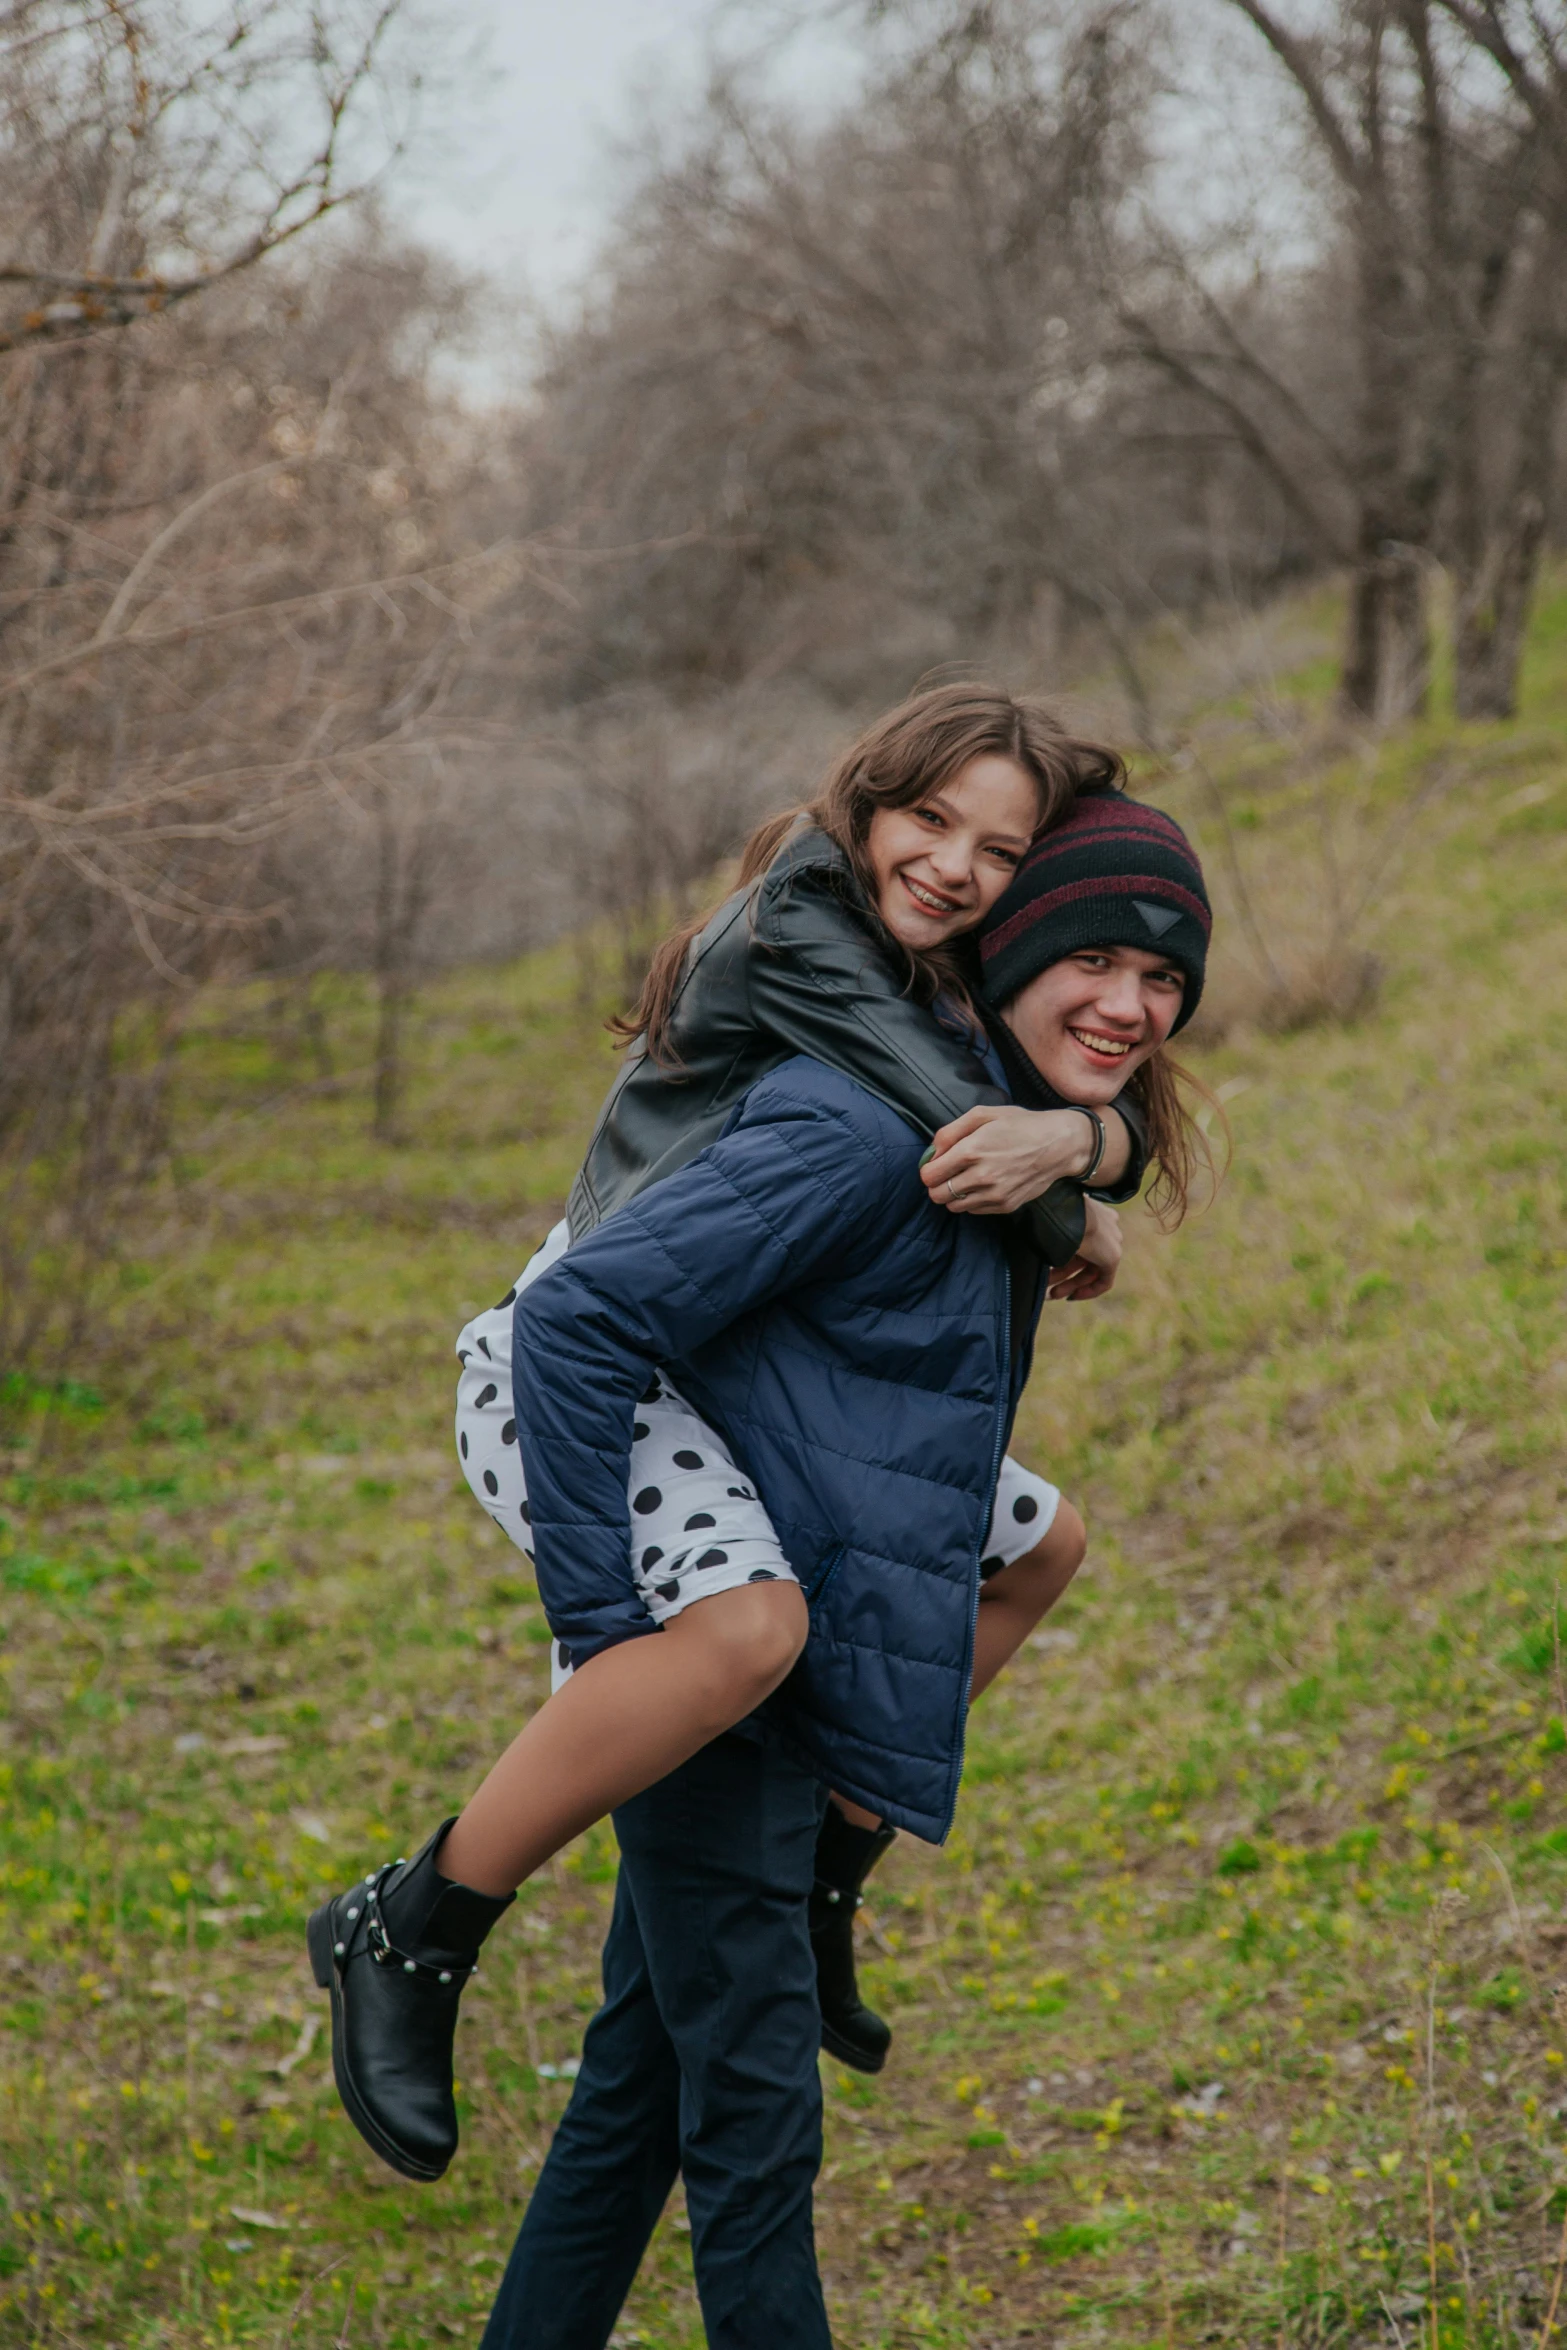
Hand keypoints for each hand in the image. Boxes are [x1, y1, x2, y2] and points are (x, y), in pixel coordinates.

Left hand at [921, 1104, 1097, 1216]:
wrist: (1058, 1145)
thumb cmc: (1020, 1125)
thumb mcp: (984, 1114)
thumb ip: (950, 1132)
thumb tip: (932, 1153)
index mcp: (971, 1151)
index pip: (929, 1175)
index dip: (928, 1169)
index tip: (936, 1164)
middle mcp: (981, 1176)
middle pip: (937, 1195)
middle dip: (937, 1185)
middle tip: (947, 1174)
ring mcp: (994, 1194)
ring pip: (954, 1207)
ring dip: (953, 1195)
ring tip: (965, 1179)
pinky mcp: (1006, 1205)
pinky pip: (974, 1210)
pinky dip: (972, 1200)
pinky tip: (983, 1184)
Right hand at [1045, 1199, 1122, 1300]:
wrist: (1063, 1213)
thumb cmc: (1051, 1214)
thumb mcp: (1052, 1223)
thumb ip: (1053, 1234)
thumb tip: (1034, 1241)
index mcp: (1097, 1214)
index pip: (1085, 1242)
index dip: (1067, 1259)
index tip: (1052, 1268)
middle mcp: (1108, 1227)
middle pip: (1086, 1259)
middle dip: (1065, 1276)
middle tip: (1048, 1286)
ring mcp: (1112, 1242)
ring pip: (1092, 1270)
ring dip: (1071, 1284)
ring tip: (1052, 1294)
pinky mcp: (1113, 1257)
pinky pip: (1104, 1280)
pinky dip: (1089, 1291)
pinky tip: (1072, 1297)